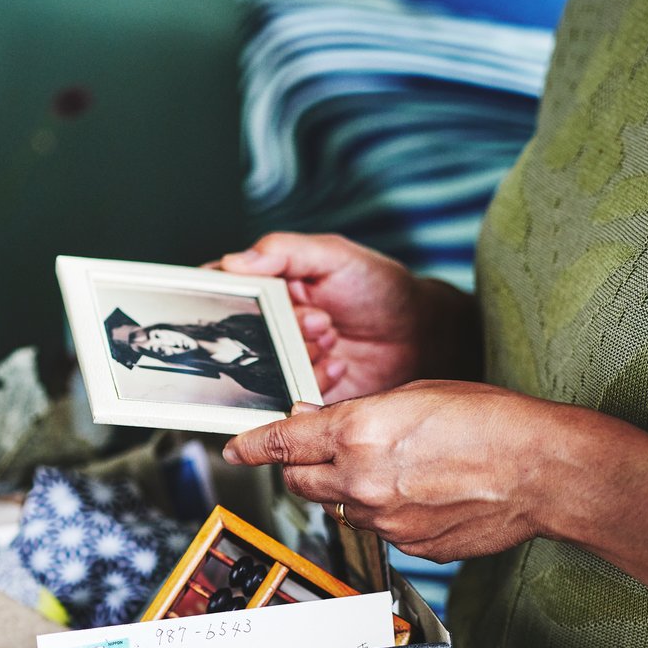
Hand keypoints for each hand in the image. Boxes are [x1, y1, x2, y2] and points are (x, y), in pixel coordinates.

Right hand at [214, 233, 479, 400]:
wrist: (421, 336)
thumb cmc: (380, 288)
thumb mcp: (334, 255)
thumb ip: (284, 251)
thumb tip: (233, 260)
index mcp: (271, 286)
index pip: (226, 291)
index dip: (226, 298)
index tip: (242, 302)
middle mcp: (271, 325)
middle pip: (242, 335)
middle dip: (281, 329)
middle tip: (319, 320)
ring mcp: (286, 359)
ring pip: (263, 367)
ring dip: (298, 354)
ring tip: (332, 337)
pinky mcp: (302, 391)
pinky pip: (286, 396)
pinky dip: (313, 380)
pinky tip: (338, 364)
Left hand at [224, 381, 563, 562]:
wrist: (540, 470)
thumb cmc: (492, 423)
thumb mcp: (415, 394)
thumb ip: (357, 412)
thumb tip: (320, 420)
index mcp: (359, 433)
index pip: (283, 443)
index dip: (254, 445)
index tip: (238, 448)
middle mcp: (362, 481)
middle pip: (299, 482)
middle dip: (300, 467)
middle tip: (316, 454)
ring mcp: (384, 520)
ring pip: (340, 508)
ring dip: (347, 490)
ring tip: (391, 469)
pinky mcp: (410, 546)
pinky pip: (380, 530)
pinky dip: (386, 512)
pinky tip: (420, 494)